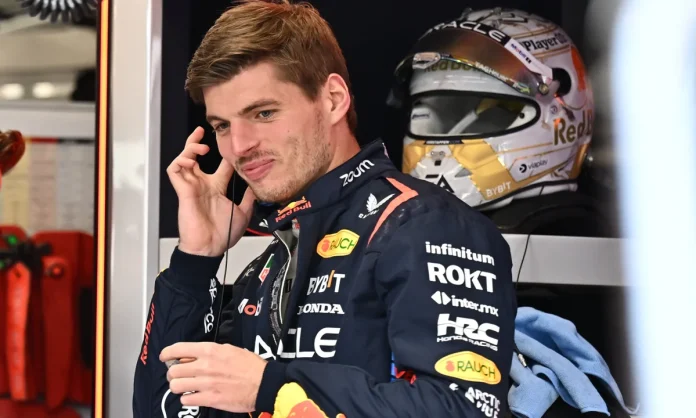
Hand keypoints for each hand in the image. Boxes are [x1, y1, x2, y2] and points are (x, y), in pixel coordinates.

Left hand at [161, 342, 266, 412]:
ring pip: (176, 386)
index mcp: (210, 350)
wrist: (263, 383)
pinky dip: (187, 398)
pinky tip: (195, 396)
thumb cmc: (250, 366)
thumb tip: (194, 355)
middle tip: (180, 375)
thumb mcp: (230, 350)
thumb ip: (211, 352)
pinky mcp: (209, 399)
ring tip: (186, 387)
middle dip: (173, 374)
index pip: (178, 349)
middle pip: (173, 370)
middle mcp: (204, 366)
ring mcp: (205, 383)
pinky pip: (186, 400)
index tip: (165, 357)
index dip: (167, 353)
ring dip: (178, 387)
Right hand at [166, 127, 255, 256]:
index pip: (220, 166)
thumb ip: (248, 199)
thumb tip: (257, 188)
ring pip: (183, 160)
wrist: (209, 248)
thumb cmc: (222, 234)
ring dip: (189, 149)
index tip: (231, 145)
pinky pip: (175, 171)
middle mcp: (202, 185)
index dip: (224, 154)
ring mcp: (191, 187)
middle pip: (195, 157)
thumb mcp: (243, 212)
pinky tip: (191, 160)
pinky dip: (180, 161)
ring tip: (201, 147)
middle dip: (196, 142)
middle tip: (202, 131)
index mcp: (216, 189)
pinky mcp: (183, 191)